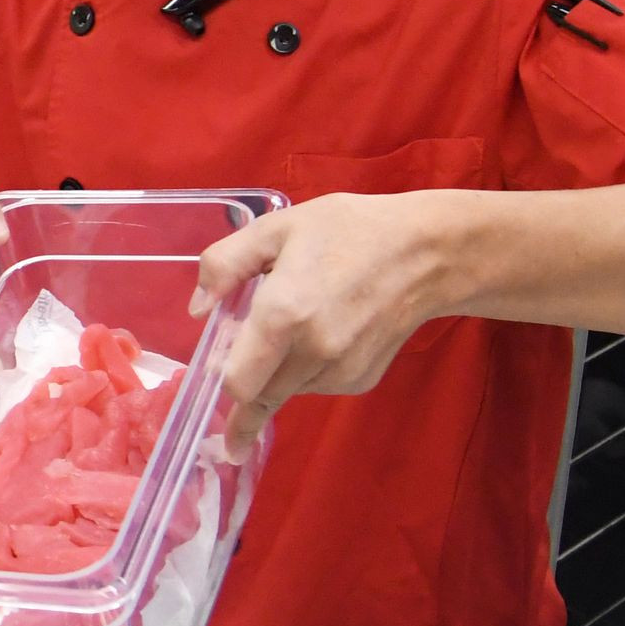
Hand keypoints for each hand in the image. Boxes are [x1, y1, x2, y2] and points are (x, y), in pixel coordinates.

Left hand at [194, 192, 462, 454]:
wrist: (426, 253)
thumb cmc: (346, 231)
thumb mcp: (275, 229)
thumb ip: (224, 265)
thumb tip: (198, 309)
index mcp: (283, 315)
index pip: (238, 384)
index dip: (218, 388)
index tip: (206, 392)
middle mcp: (312, 353)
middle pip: (258, 396)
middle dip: (242, 384)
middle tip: (243, 350)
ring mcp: (340, 371)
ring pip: (286, 392)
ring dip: (275, 372)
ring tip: (295, 323)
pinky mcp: (362, 380)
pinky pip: (316, 386)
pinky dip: (306, 370)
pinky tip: (322, 332)